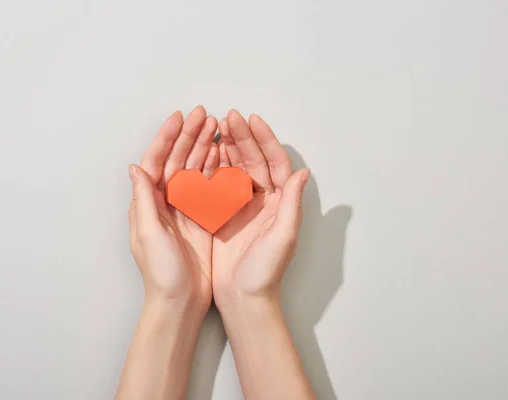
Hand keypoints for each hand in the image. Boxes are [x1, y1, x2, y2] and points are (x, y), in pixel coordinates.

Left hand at [128, 106, 218, 309]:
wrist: (180, 301)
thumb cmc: (161, 273)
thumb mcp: (149, 235)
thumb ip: (144, 200)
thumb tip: (135, 167)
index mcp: (148, 203)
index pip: (155, 161)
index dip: (166, 138)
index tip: (179, 117)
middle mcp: (164, 202)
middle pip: (176, 160)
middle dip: (189, 136)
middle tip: (205, 114)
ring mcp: (184, 209)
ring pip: (193, 169)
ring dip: (203, 147)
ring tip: (217, 126)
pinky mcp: (201, 218)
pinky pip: (209, 186)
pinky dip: (215, 168)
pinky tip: (224, 154)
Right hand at [212, 110, 309, 306]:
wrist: (243, 298)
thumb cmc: (266, 272)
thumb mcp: (283, 237)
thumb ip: (292, 204)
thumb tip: (303, 172)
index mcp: (281, 203)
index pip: (275, 163)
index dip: (265, 140)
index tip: (252, 120)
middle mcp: (264, 201)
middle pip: (254, 160)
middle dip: (243, 137)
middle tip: (228, 117)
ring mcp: (243, 206)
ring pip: (236, 168)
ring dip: (228, 147)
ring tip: (216, 127)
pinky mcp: (224, 214)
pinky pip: (219, 184)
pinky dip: (213, 167)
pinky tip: (205, 153)